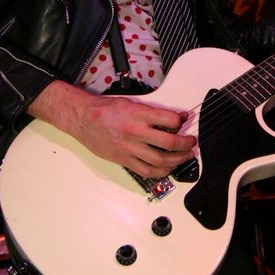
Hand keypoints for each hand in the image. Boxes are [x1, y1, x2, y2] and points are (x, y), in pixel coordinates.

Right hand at [28, 80, 196, 178]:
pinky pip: (146, 171)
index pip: (169, 120)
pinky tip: (167, 168)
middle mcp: (135, 132)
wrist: (83, 119)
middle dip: (185, 144)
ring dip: (177, 160)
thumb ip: (152, 112)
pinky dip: (160, 171)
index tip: (184, 121)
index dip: (181, 121)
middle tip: (191, 143)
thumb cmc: (105, 109)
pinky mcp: (124, 160)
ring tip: (185, 156)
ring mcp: (129, 149)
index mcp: (138, 114)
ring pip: (160, 160)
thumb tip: (173, 118)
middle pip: (169, 143)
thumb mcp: (130, 103)